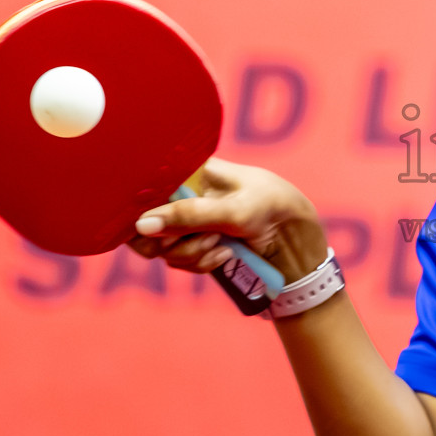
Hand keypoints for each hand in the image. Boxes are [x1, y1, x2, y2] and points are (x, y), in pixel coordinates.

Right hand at [129, 157, 327, 281]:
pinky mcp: (196, 245)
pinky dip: (201, 263)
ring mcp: (189, 222)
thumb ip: (188, 216)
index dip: (140, 211)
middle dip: (168, 240)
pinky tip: (226, 253)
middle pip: (145, 225)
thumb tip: (141, 225)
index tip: (152, 227)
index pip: (145, 188)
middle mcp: (183, 196)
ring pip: (163, 249)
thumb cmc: (270, 207)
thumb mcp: (232, 211)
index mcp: (189, 172)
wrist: (295, 237)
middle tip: (194, 239)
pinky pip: (180, 262)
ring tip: (221, 243)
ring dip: (192, 253)